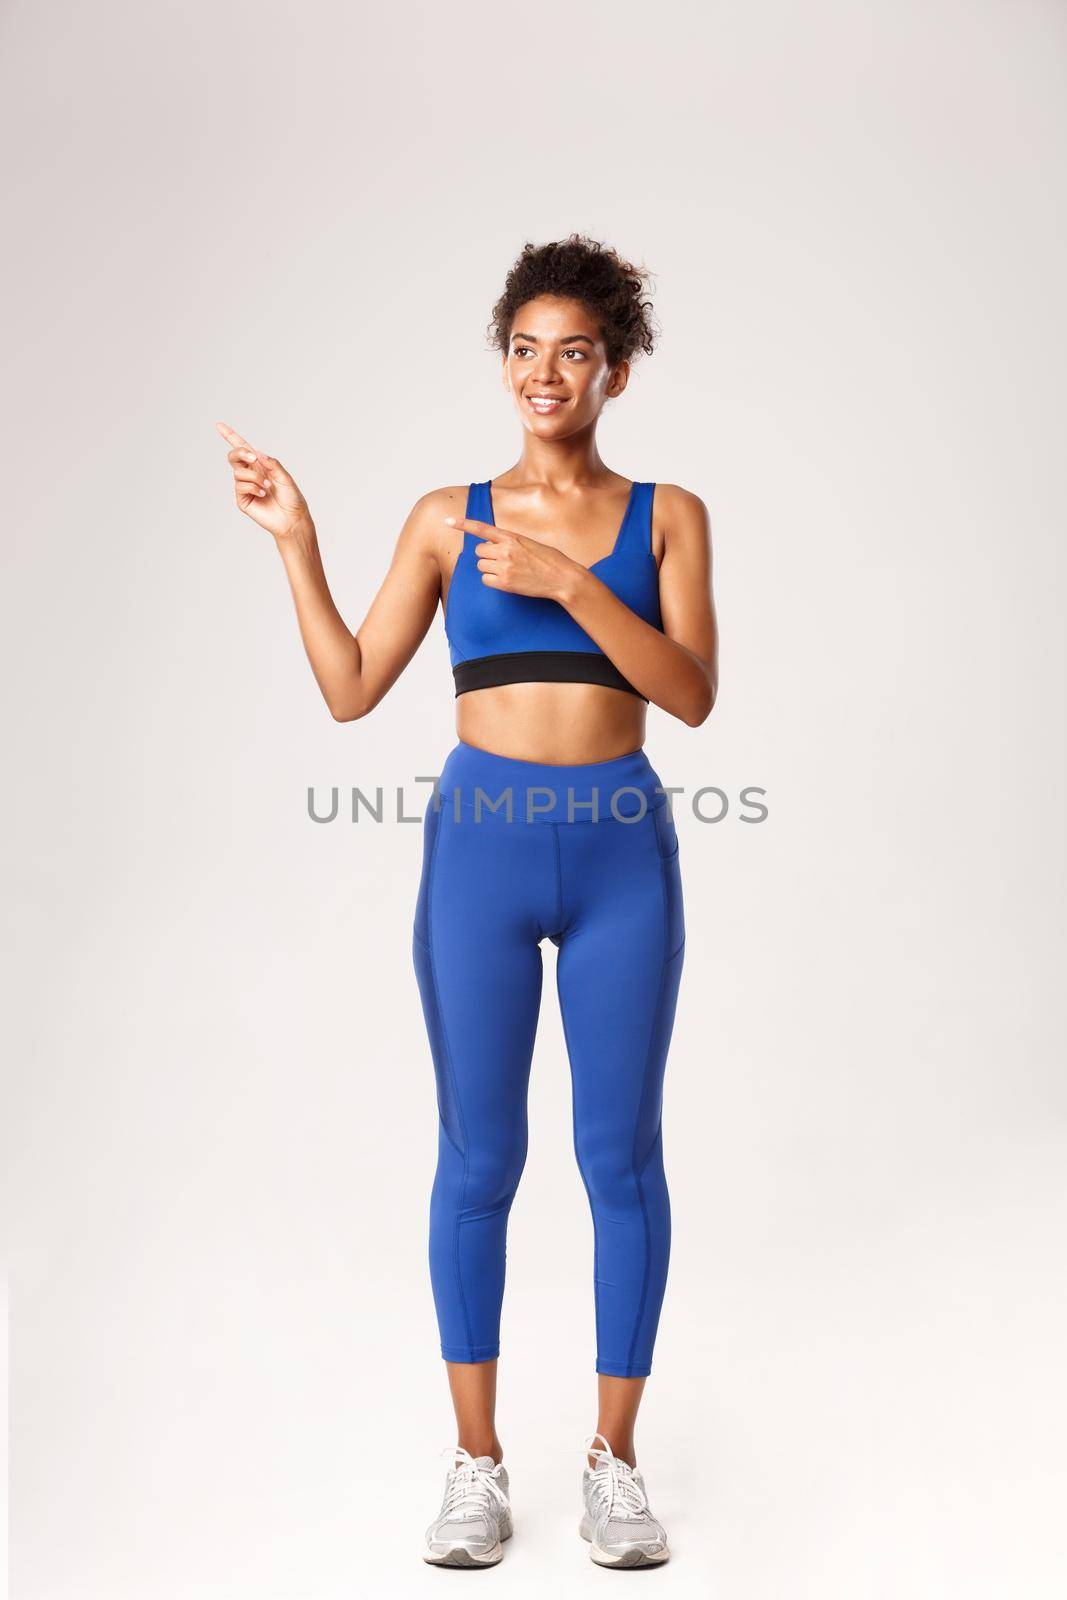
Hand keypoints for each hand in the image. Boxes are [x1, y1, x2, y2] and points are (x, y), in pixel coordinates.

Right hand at [215, 420, 311, 541]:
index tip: (219, 425)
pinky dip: (253, 487)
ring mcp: (245, 487)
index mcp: (260, 465)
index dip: (230, 436)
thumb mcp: (284, 476)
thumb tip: (256, 453)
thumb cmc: (291, 498)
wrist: (292, 518)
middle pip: (234, 456)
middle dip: (241, 453)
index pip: (242, 448)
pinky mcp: (243, 500)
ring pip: (239, 472)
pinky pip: (241, 486)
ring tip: (267, 486)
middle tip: (253, 458)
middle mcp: (250, 474)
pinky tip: (263, 494)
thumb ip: (272, 463)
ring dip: (255, 476)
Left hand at [444, 515, 585, 603]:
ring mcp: (504, 566)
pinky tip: (507, 580)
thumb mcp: (529, 543)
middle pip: (479, 551)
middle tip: (504, 560)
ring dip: (489, 568)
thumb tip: (491, 548)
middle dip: (487, 555)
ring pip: (481, 565)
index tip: (448, 521)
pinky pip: (485, 580)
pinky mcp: (504, 582)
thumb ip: (509, 542)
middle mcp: (505, 550)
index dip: (463, 524)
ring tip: (509, 570)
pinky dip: (492, 581)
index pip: (482, 528)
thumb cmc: (549, 560)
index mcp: (512, 537)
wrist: (562, 578)